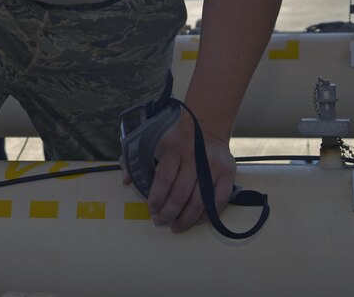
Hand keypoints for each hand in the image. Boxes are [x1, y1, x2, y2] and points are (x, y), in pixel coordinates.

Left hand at [141, 110, 235, 232]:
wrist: (206, 126)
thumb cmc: (175, 140)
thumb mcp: (154, 143)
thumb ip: (136, 160)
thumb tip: (125, 180)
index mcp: (173, 149)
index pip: (164, 178)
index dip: (157, 197)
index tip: (151, 209)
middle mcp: (194, 158)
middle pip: (181, 192)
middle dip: (169, 212)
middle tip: (160, 221)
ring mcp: (213, 167)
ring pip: (200, 200)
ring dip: (186, 218)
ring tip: (176, 226)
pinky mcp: (228, 174)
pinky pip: (219, 200)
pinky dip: (207, 215)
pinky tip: (195, 221)